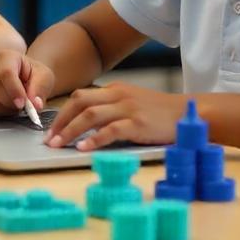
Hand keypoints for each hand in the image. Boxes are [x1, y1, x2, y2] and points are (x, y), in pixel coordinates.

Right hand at [0, 51, 54, 116]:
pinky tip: (2, 107)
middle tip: (20, 106)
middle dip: (9, 102)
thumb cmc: (32, 76)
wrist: (21, 78)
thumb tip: (36, 105)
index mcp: (6, 56)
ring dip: (2, 108)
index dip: (14, 91)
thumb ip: (41, 89)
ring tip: (12, 105)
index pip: (6, 73)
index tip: (22, 104)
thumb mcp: (44, 78)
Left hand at [44, 82, 183, 150]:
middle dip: (60, 121)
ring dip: (70, 130)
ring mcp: (128, 109)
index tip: (51, 129)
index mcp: (115, 91)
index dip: (62, 113)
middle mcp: (118, 96)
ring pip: (90, 116)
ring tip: (59, 145)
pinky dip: (94, 139)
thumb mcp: (133, 103)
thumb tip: (85, 123)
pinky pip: (110, 130)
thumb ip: (112, 108)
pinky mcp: (138, 124)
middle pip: (79, 103)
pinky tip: (83, 148)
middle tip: (49, 139)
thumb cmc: (160, 113)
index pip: (80, 97)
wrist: (190, 113)